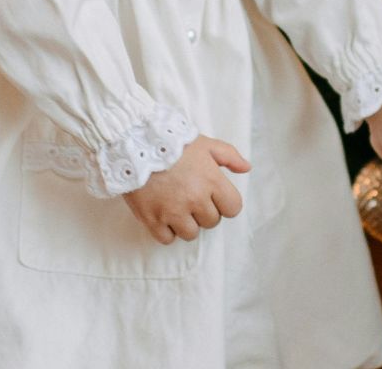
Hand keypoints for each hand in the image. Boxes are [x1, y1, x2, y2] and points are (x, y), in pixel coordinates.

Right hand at [123, 135, 248, 243]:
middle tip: (190, 197)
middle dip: (204, 212)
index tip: (213, 196)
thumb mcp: (205, 144)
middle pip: (211, 222)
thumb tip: (247, 169)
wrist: (134, 143)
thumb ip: (229, 156)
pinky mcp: (152, 219)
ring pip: (191, 234)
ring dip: (186, 223)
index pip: (233, 208)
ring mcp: (173, 212)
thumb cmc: (172, 143)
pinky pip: (167, 239)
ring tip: (176, 206)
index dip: (225, 203)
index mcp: (212, 181)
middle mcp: (195, 199)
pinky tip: (163, 214)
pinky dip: (166, 231)